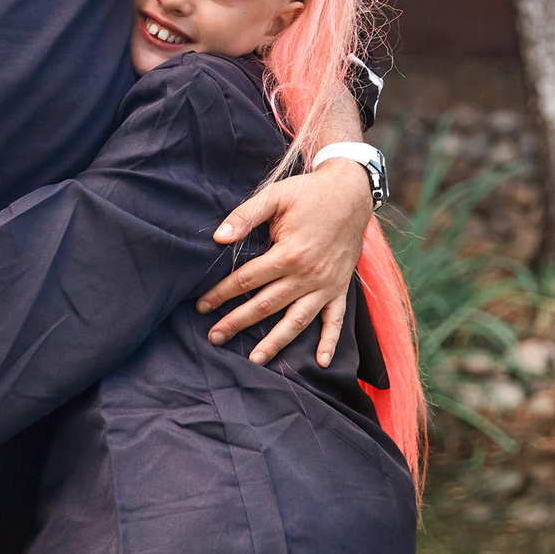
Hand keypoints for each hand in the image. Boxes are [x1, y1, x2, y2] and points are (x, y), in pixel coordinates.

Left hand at [197, 160, 375, 365]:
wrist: (352, 191)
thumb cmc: (310, 193)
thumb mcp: (275, 196)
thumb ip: (245, 216)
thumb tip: (218, 237)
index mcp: (288, 254)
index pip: (246, 280)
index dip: (221, 294)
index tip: (202, 306)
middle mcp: (308, 275)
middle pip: (266, 305)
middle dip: (237, 323)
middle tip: (214, 337)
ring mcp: (326, 285)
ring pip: (297, 320)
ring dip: (276, 342)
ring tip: (255, 360)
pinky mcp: (340, 288)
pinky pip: (336, 320)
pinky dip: (330, 342)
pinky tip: (320, 362)